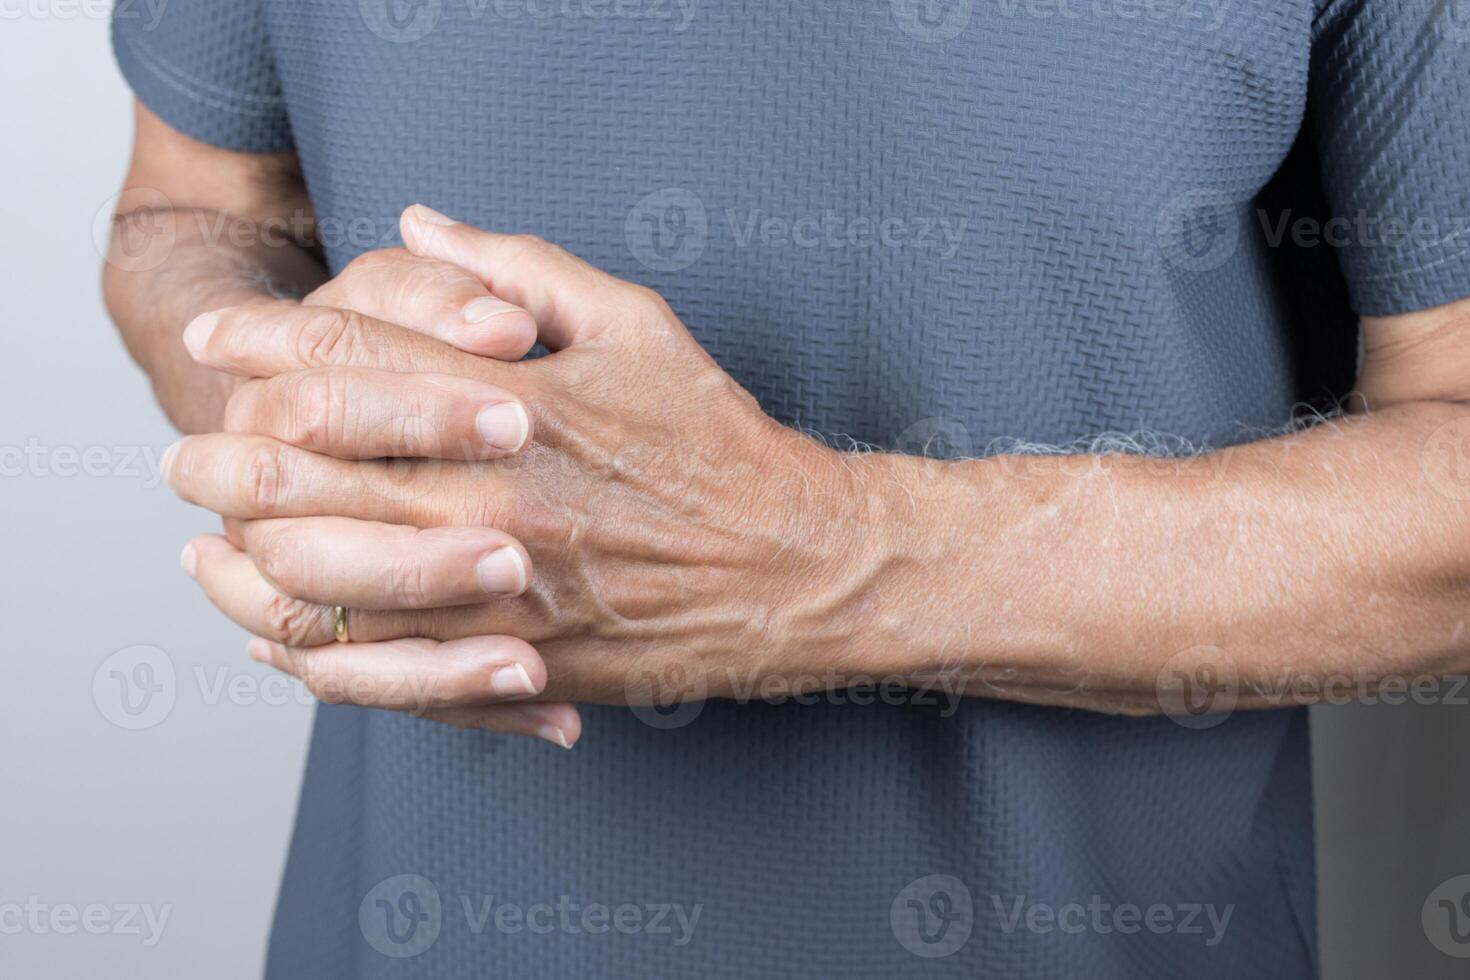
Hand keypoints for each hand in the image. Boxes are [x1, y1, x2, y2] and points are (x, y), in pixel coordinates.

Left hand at [166, 207, 881, 726]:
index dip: (260, 340)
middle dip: (224, 452)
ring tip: (209, 543)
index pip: (345, 355)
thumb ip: (517, 269)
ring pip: (320, 572)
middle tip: (190, 451)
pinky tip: (273, 629)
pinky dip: (308, 648)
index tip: (220, 338)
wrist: (793, 565)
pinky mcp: (512, 655)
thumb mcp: (635, 322)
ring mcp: (496, 583)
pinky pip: (378, 664)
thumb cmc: (719, 440)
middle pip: (303, 464)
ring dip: (243, 555)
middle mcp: (492, 489)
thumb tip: (419, 226)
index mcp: (516, 397)